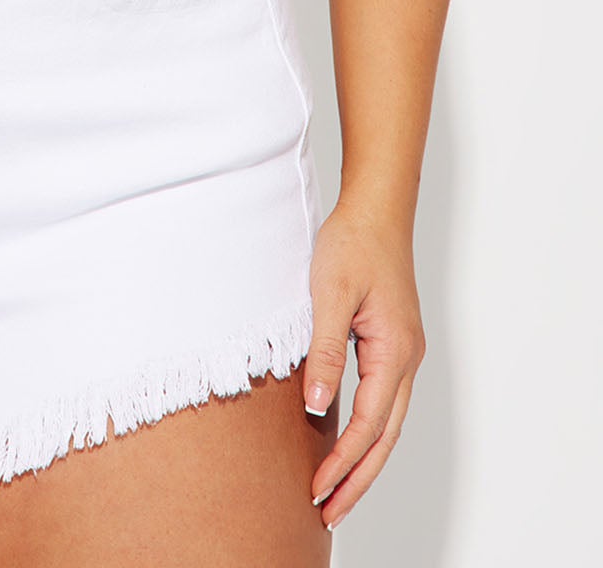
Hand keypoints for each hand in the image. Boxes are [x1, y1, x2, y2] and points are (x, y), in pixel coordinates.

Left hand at [299, 195, 426, 530]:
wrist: (377, 208)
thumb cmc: (353, 243)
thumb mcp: (330, 294)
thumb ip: (325, 351)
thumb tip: (318, 407)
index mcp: (395, 351)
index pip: (369, 424)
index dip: (342, 461)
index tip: (317, 490)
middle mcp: (406, 359)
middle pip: (385, 437)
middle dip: (357, 479)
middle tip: (327, 514)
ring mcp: (403, 353)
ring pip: (387, 423)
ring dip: (362, 460)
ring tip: (335, 493)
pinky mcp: (392, 344)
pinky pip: (382, 401)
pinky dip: (366, 431)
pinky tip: (343, 442)